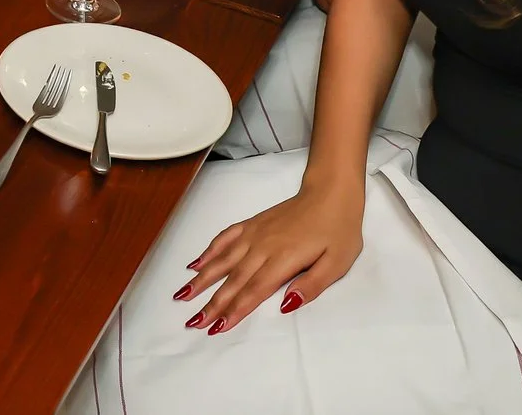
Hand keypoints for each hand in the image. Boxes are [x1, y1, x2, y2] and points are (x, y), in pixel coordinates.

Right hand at [180, 181, 365, 331]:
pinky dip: (208, 251)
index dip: (234, 310)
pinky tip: (195, 263)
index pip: (254, 291)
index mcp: (283, 259)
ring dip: (202, 279)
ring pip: (223, 260)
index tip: (216, 327)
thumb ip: (312, 285)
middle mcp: (263, 246)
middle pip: (233, 280)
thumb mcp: (337, 263)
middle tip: (193, 322)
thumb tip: (287, 304)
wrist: (330, 193)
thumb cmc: (338, 229)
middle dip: (212, 303)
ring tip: (183, 295)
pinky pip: (225, 238)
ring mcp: (254, 233)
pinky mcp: (252, 224)